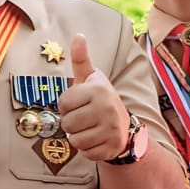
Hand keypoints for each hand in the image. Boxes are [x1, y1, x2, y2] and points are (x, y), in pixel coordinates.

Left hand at [57, 34, 129, 160]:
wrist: (125, 127)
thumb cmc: (101, 100)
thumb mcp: (92, 79)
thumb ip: (81, 60)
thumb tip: (78, 36)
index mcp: (98, 89)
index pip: (63, 103)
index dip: (67, 106)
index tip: (79, 104)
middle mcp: (106, 108)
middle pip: (67, 123)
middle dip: (72, 123)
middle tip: (85, 118)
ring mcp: (111, 129)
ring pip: (74, 140)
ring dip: (78, 137)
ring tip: (90, 128)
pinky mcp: (111, 147)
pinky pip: (85, 152)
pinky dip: (87, 149)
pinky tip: (97, 140)